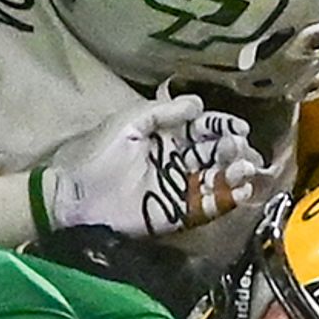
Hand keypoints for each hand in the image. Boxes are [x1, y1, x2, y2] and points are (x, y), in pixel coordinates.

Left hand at [36, 95, 267, 240]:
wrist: (72, 194)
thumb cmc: (95, 153)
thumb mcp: (128, 122)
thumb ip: (163, 112)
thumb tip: (198, 104)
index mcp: (165, 136)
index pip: (202, 129)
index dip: (222, 126)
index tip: (239, 128)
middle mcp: (176, 161)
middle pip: (214, 153)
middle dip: (233, 149)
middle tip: (243, 149)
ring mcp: (177, 188)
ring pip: (215, 179)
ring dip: (234, 173)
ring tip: (245, 168)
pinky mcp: (175, 213)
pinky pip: (206, 206)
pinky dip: (226, 199)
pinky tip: (239, 190)